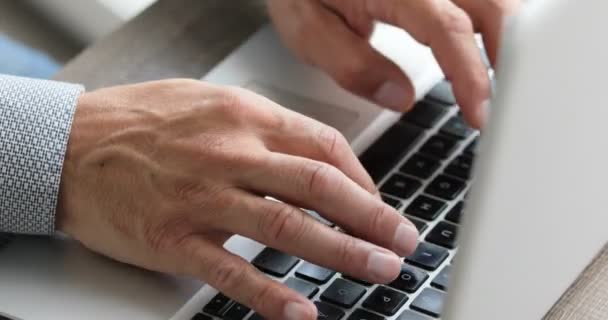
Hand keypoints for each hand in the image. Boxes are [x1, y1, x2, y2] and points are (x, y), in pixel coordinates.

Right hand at [57, 79, 418, 319]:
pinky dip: (270, 293)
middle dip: (372, 216)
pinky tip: (301, 310)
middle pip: (319, 185)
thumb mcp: (208, 101)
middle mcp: (229, 153)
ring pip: (287, 227)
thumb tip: (312, 157)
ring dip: (341, 252)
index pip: (323, 146)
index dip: (361, 179)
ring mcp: (202, 199)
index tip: (377, 202)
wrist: (68, 146)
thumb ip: (262, 127)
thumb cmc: (140, 121)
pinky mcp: (173, 239)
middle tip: (404, 240)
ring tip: (379, 270)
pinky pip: (231, 271)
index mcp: (242, 115)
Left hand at [268, 0, 520, 127]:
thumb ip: (352, 64)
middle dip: (512, 56)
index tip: (480, 115)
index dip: (471, 75)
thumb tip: (400, 98)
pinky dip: (494, 23)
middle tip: (507, 103)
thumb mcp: (308, 29)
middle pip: (494, 5)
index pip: (449, 29)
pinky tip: (490, 47)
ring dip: (508, 37)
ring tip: (503, 81)